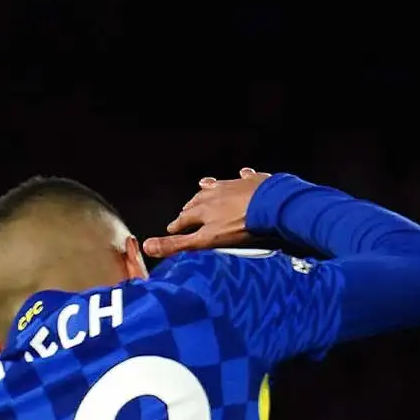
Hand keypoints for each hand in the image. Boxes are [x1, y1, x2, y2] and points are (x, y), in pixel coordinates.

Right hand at [142, 167, 271, 256]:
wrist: (271, 205)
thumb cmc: (239, 225)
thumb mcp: (207, 240)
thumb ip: (179, 244)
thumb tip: (148, 246)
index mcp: (203, 209)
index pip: (184, 218)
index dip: (177, 225)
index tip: (172, 228)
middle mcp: (214, 194)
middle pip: (198, 200)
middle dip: (191, 207)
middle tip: (186, 210)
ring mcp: (234, 186)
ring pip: (217, 186)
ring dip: (209, 189)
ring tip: (203, 188)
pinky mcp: (253, 182)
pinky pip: (245, 177)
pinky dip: (242, 176)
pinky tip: (243, 173)